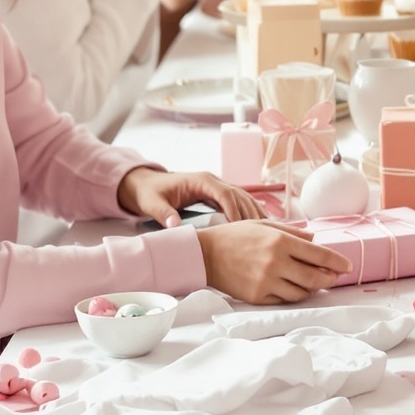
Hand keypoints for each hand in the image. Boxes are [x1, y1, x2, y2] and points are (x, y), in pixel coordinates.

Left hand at [115, 167, 265, 227]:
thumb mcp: (152, 203)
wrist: (145, 184)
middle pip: (239, 195)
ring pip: (243, 198)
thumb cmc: (149, 193)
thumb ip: (163, 214)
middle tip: (262, 234)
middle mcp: (212, 181)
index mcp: (200, 181)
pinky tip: (260, 226)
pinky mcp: (217, 195)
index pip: (224, 193)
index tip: (242, 228)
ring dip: (255, 212)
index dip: (235, 210)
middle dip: (251, 213)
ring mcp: (216, 186)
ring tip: (268, 231)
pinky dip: (250, 212)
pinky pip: (238, 202)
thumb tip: (174, 226)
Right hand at [198, 220, 350, 303]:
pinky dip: (294, 294)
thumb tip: (314, 239)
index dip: (338, 262)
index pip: (319, 255)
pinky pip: (284, 299)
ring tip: (315, 282)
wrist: (205, 254)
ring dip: (312, 288)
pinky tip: (295, 288)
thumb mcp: (264, 225)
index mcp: (280, 241)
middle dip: (330, 279)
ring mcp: (267, 282)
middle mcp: (276, 262)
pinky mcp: (258, 296)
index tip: (347, 266)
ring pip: (302, 292)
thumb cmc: (235, 236)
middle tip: (334, 277)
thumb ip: (292, 233)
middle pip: (315, 278)